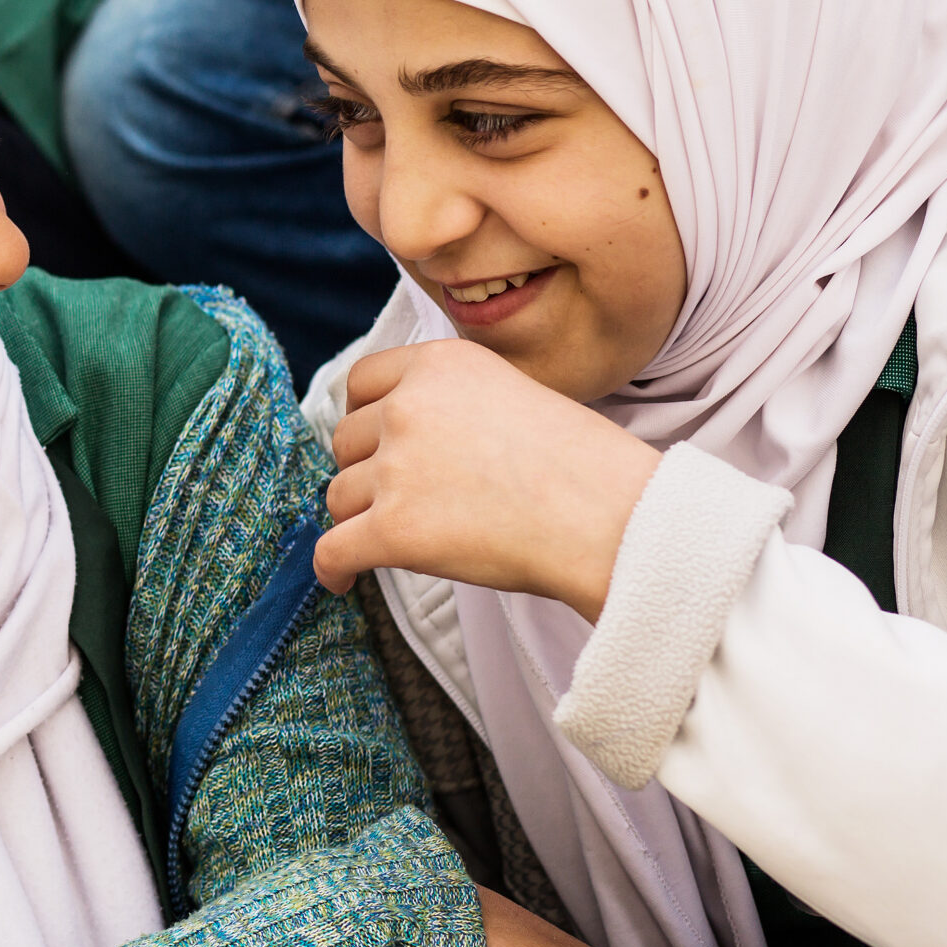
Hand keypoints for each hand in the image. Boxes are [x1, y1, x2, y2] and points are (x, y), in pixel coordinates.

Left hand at [318, 339, 658, 621]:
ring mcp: (398, 467)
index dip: (366, 418)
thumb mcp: (512, 395)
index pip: (362, 383)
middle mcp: (409, 407)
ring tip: (409, 538)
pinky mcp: (395, 528)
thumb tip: (396, 434)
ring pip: (340, 497)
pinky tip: (341, 581)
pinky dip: (331, 568)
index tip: (378, 445)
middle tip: (409, 499)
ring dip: (363, 520)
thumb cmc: (582, 468)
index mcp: (439, 365)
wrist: (615, 519)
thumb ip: (451, 402)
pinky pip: (332, 550)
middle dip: (368, 471)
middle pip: (347, 442)